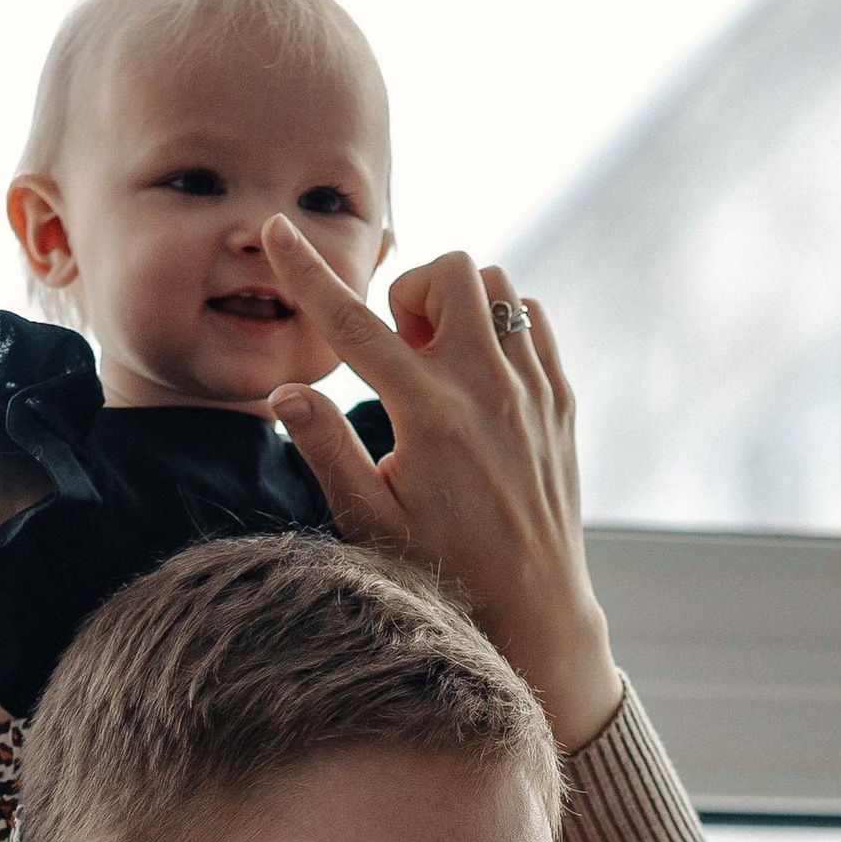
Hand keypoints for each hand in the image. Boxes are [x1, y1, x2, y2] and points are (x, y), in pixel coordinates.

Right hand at [259, 221, 626, 752]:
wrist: (534, 610)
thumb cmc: (442, 572)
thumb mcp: (370, 523)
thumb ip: (328, 451)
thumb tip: (286, 393)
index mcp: (431, 418)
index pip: (356, 327)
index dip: (309, 274)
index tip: (279, 231)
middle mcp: (490, 392)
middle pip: (450, 273)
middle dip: (411, 291)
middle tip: (398, 349)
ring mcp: (534, 391)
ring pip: (499, 286)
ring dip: (458, 304)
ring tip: (438, 362)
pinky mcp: (561, 401)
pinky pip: (533, 319)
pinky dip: (500, 325)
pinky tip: (477, 374)